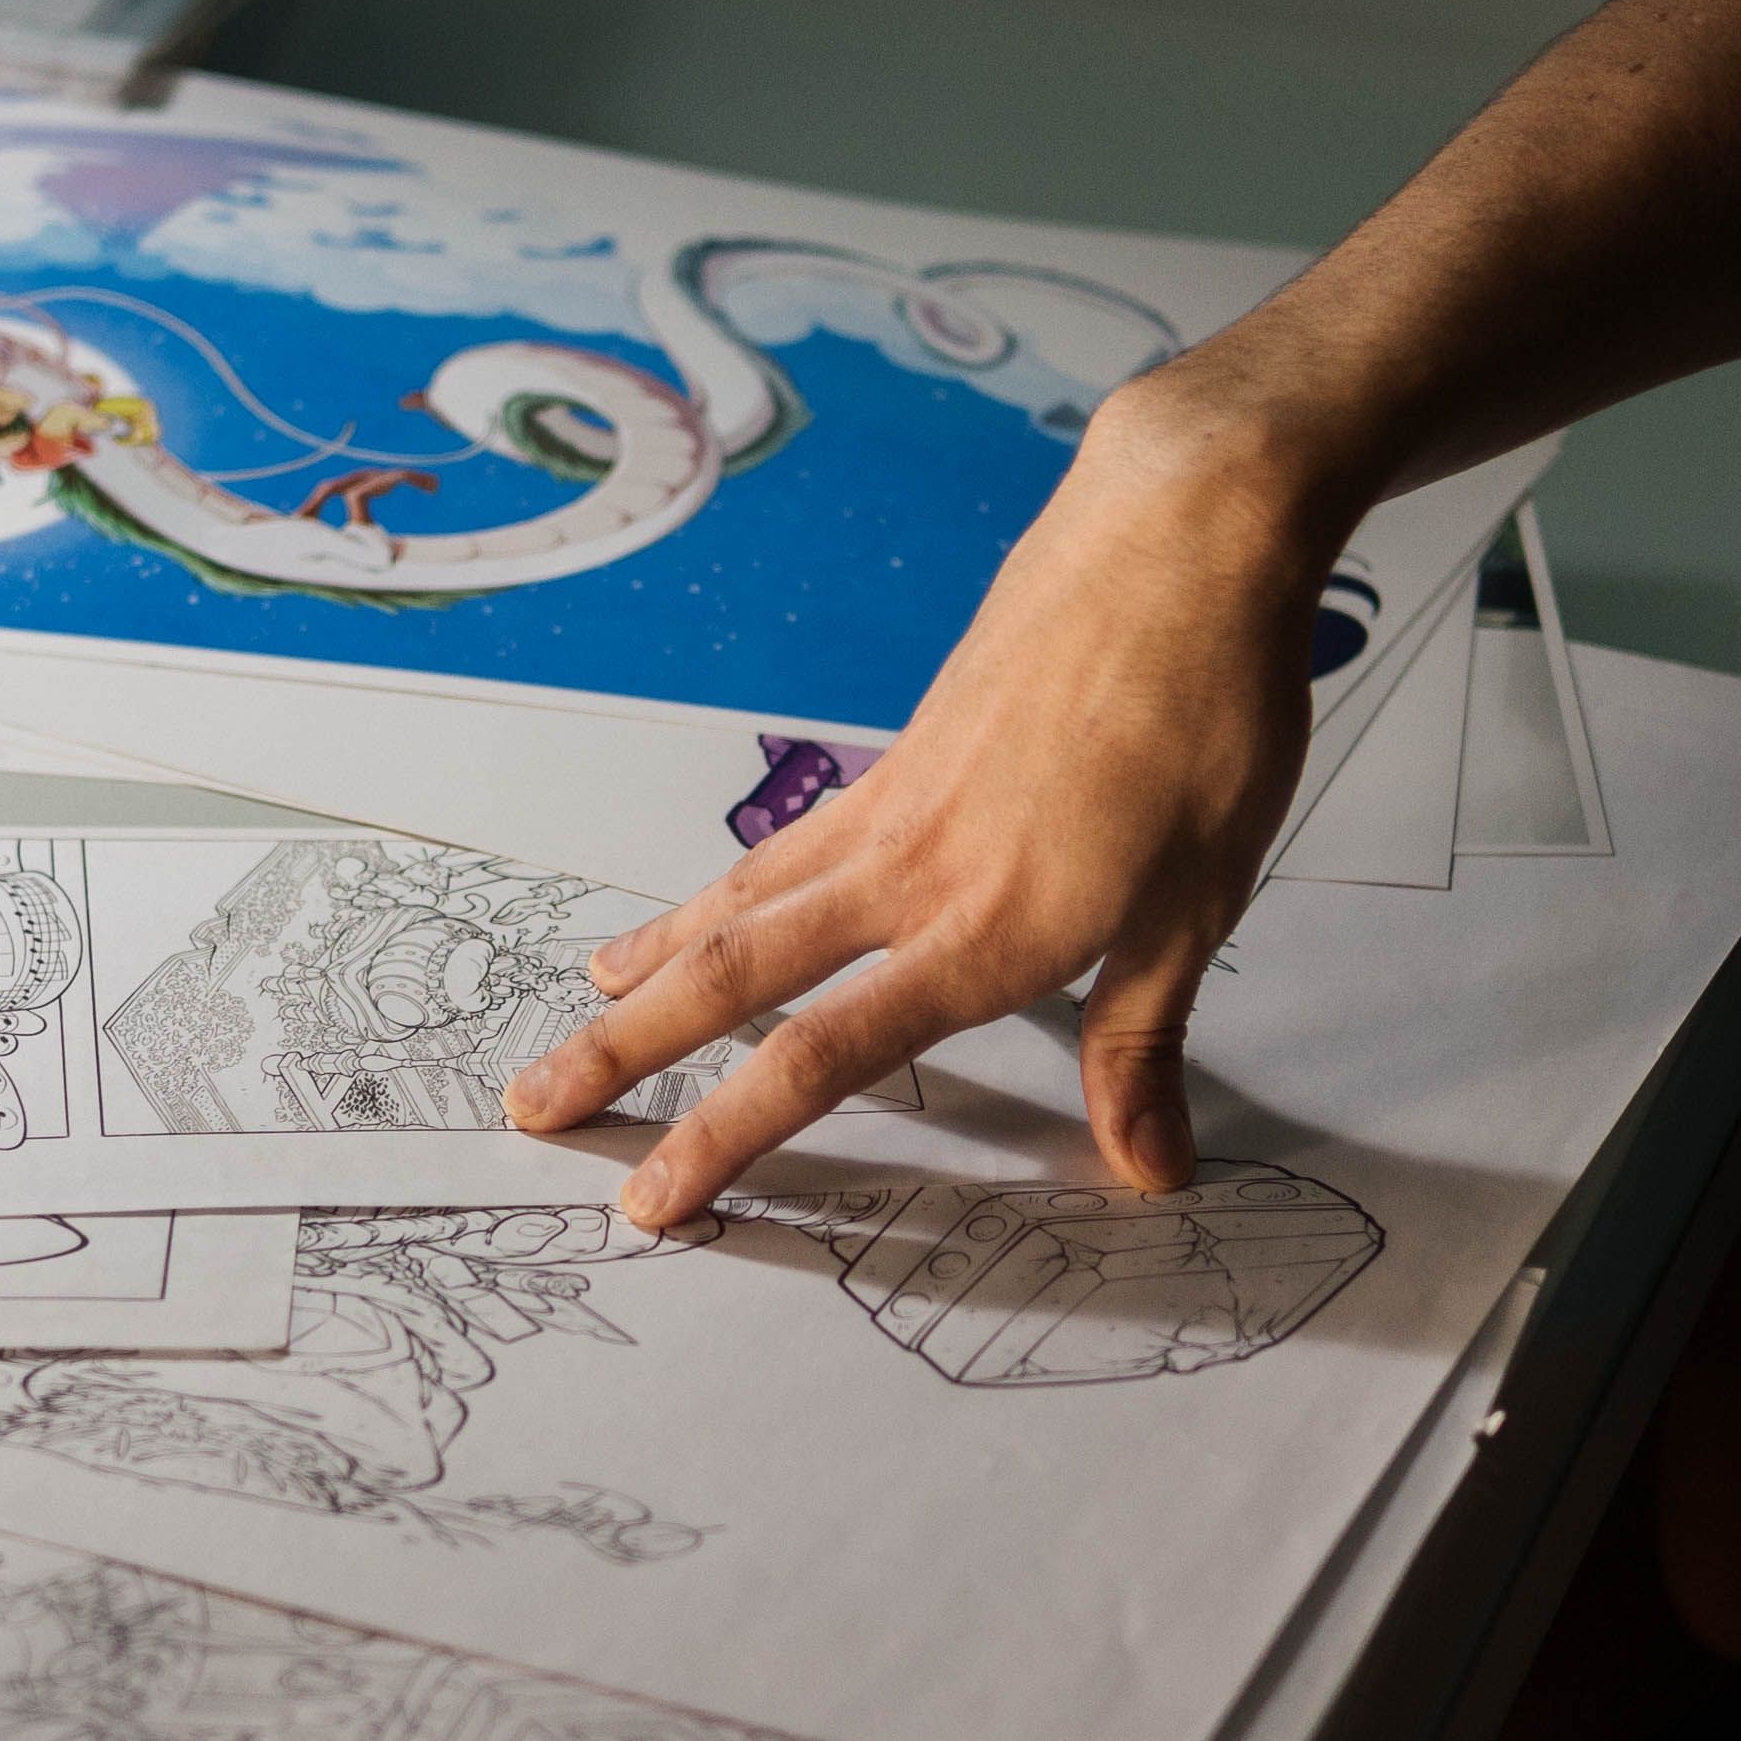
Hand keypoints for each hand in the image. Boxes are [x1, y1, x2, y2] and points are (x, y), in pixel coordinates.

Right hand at [502, 372, 1347, 1227]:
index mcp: (991, 930)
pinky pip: (783, 849)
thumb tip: (1145, 1170)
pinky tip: (694, 918)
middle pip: (735, 979)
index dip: (729, 1136)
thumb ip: (1144, 1041)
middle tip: (534, 1109)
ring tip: (580, 1012)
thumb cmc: (1206, 715)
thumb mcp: (1202, 899)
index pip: (826, 1058)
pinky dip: (719, 895)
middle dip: (627, 1056)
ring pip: (738, 906)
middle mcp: (914, 875)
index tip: (657, 1199)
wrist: (1175, 542)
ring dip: (649, 971)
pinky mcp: (898, 759)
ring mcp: (893, 810)